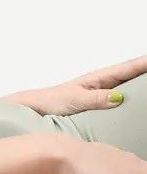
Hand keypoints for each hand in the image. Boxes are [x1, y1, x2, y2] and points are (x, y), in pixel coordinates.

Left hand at [4, 56, 146, 115]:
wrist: (37, 109)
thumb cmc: (53, 100)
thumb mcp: (76, 99)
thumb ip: (95, 98)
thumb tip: (118, 97)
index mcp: (98, 79)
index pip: (125, 69)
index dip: (142, 64)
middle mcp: (101, 85)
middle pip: (129, 75)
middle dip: (144, 70)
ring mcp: (100, 94)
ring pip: (126, 86)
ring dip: (139, 83)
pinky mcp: (97, 106)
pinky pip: (118, 100)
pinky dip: (130, 98)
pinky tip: (137, 103)